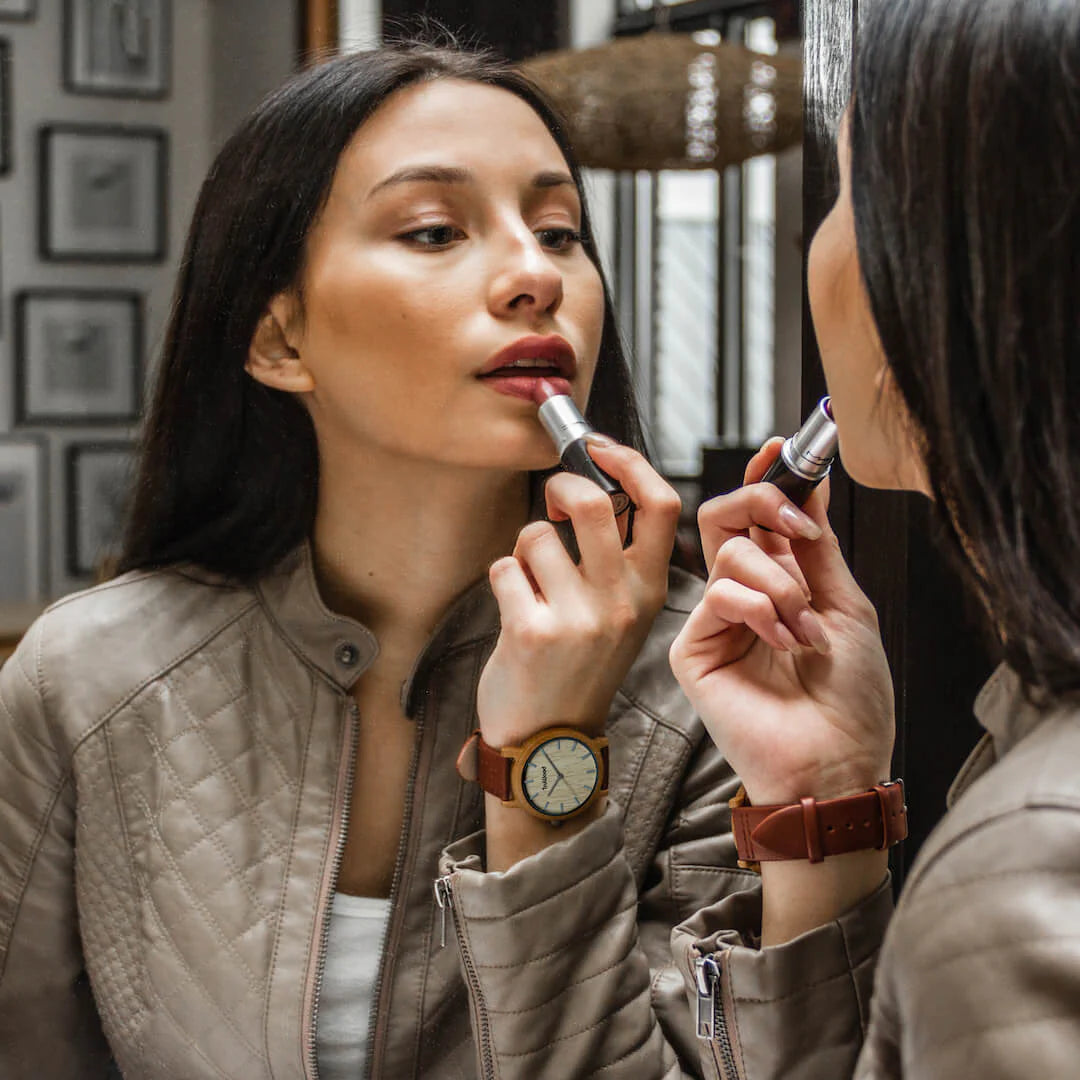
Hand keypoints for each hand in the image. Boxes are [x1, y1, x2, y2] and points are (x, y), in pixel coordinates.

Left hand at [478, 438, 681, 746]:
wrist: (549, 743)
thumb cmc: (579, 668)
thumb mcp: (622, 616)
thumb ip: (616, 559)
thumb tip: (593, 483)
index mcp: (649, 590)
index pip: (661, 504)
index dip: (629, 462)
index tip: (599, 448)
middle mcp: (621, 601)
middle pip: (593, 502)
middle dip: (561, 485)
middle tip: (551, 498)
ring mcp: (578, 617)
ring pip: (537, 535)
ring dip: (524, 551)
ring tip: (531, 586)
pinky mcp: (532, 631)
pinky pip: (504, 568)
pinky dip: (502, 580)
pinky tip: (515, 611)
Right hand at [668, 440, 894, 805]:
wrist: (838, 762)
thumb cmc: (852, 699)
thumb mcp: (847, 606)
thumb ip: (819, 547)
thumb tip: (813, 484)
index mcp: (781, 583)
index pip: (758, 518)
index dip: (767, 479)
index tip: (785, 449)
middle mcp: (744, 597)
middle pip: (725, 519)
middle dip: (763, 505)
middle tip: (797, 525)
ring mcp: (716, 622)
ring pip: (728, 555)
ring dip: (780, 584)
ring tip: (804, 630)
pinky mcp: (693, 649)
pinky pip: (716, 595)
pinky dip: (759, 610)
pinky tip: (782, 644)